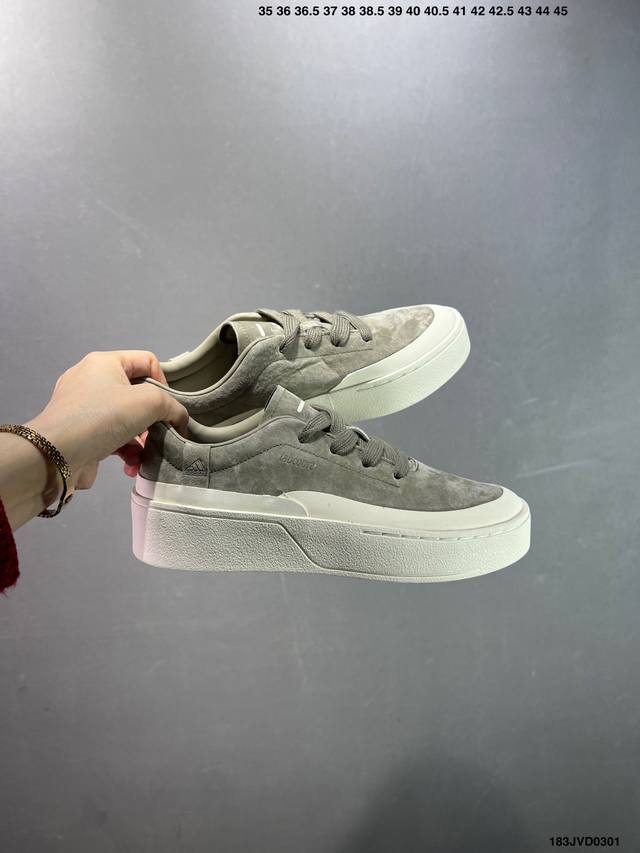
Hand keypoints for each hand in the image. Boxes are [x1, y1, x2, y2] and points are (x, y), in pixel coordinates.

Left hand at [29, 351, 187, 489]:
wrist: (57, 454)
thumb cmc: (103, 417)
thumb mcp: (149, 402)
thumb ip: (172, 407)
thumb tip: (178, 421)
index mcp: (104, 363)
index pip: (147, 361)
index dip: (164, 382)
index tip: (168, 406)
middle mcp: (91, 380)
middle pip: (137, 394)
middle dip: (153, 418)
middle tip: (160, 434)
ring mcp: (83, 408)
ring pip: (127, 420)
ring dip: (142, 439)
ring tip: (146, 455)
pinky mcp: (81, 433)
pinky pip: (112, 437)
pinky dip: (126, 451)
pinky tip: (131, 466)